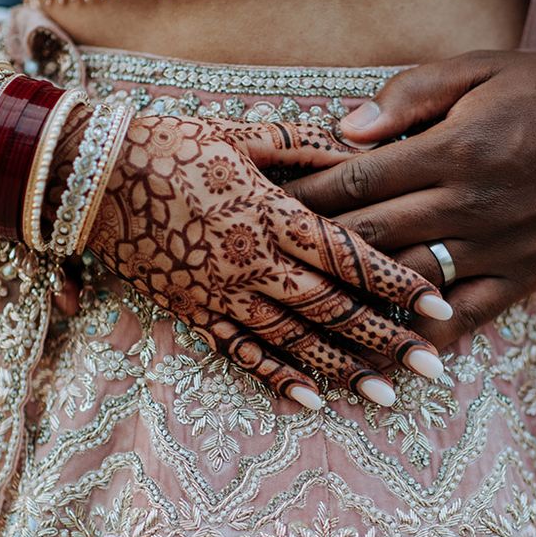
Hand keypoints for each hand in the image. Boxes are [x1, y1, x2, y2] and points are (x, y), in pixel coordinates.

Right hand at [84, 115, 451, 408]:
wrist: (96, 180)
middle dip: (385, 338)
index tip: (439, 307)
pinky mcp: (194, 311)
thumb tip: (359, 153)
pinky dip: (276, 377)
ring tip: (387, 395)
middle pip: (330, 307)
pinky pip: (240, 352)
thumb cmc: (171, 148)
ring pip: (293, 339)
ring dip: (341, 368)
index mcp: (270, 214)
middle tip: (433, 368)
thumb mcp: (240, 136)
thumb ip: (303, 147)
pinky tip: (311, 401)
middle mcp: (252, 262)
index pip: (348, 254)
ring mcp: (221, 294)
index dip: (397, 281)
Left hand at [285, 51, 535, 348]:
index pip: (357, 180)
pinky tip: (386, 355)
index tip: (266, 206)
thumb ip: (411, 95)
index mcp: (453, 149)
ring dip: (353, 295)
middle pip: (370, 233)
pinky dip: (423, 337)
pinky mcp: (521, 275)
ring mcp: (496, 246)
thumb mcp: (483, 69)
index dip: (306, 196)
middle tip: (267, 256)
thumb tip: (346, 130)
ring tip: (305, 306)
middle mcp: (468, 203)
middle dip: (312, 245)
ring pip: (405, 278)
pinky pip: (465, 316)